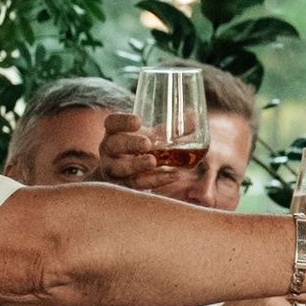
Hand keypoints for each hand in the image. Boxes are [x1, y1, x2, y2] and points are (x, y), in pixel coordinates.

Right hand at [30, 110, 197, 197]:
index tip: (138, 121)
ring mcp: (113, 171)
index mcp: (114, 133)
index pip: (112, 123)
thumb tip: (196, 117)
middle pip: (113, 145)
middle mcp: (109, 151)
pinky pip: (136, 185)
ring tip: (153, 161)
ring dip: (137, 165)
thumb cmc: (138, 151)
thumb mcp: (149, 137)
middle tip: (147, 144)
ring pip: (121, 169)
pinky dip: (155, 180)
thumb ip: (169, 129)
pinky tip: (172, 175)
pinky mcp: (123, 187)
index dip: (122, 121)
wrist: (121, 177)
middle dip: (130, 144)